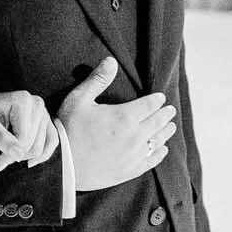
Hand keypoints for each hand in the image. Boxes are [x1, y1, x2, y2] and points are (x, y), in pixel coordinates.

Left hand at [0, 90, 56, 170]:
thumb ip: (3, 140)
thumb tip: (19, 155)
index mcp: (23, 101)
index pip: (24, 138)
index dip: (9, 153)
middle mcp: (37, 104)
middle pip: (34, 144)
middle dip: (14, 153)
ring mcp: (43, 112)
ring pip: (41, 147)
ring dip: (22, 154)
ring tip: (3, 148)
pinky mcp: (45, 121)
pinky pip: (51, 141)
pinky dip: (39, 154)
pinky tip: (27, 161)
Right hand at [56, 57, 175, 192]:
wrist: (60, 165)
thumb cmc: (68, 129)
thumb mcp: (79, 99)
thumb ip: (97, 80)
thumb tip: (111, 60)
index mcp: (124, 116)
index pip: (149, 105)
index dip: (157, 100)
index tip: (161, 98)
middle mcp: (134, 136)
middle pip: (157, 122)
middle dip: (165, 114)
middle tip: (170, 110)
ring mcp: (133, 155)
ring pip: (157, 141)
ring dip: (166, 132)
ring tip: (171, 127)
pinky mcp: (129, 170)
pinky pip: (151, 161)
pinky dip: (159, 153)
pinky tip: (163, 150)